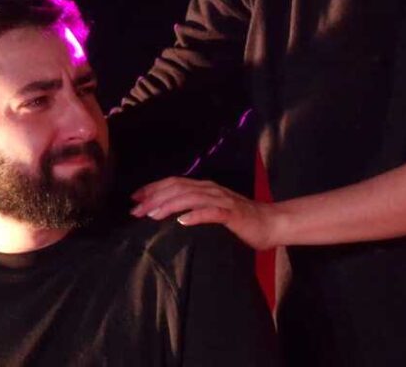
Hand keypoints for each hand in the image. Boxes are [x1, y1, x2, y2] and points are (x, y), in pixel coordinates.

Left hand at [130, 177, 279, 250]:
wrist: (271, 223)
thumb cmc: (240, 221)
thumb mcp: (212, 211)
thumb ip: (194, 210)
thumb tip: (168, 217)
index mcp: (205, 188)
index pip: (174, 183)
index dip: (153, 188)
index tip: (134, 199)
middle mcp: (211, 189)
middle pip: (178, 188)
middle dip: (154, 197)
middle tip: (135, 210)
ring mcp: (222, 200)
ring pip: (191, 198)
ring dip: (169, 205)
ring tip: (152, 215)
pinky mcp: (232, 214)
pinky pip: (212, 213)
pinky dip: (196, 215)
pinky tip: (183, 221)